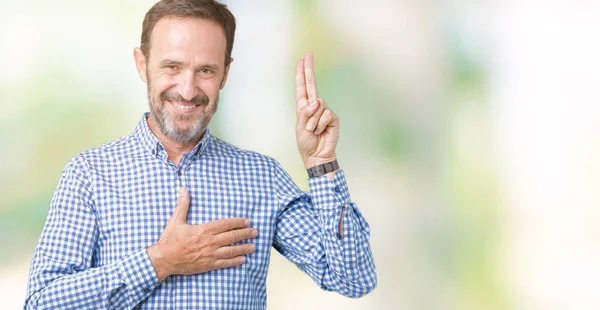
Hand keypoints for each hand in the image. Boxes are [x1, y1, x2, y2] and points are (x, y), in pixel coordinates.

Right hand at [147, 187, 257, 280]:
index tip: (247, 221)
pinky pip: (224, 263)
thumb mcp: (176, 220)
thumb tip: (183, 189)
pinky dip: (235, 261)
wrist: (164, 259)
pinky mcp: (208, 265)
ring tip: (253, 246)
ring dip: (244, 248)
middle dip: (245, 234)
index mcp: (204, 230)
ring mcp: (210, 254)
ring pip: (231, 251)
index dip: (238, 223)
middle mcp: (210, 242)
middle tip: (255, 232)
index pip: (226, 225)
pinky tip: (243, 260)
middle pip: (232, 237)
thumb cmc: (170, 240)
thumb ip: (183, 204)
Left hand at [295, 52, 339, 168]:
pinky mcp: (332, 118)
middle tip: (309, 55)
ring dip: (313, 120)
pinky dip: (320, 124)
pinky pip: (326, 114)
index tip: (302, 60)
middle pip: (312, 84)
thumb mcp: (300, 127)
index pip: (302, 87)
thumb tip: (316, 100)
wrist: (317, 155)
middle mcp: (313, 106)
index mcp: (303, 107)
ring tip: (312, 130)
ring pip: (318, 105)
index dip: (301, 74)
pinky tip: (319, 131)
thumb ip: (305, 113)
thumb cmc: (306, 142)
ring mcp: (324, 111)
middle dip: (309, 70)